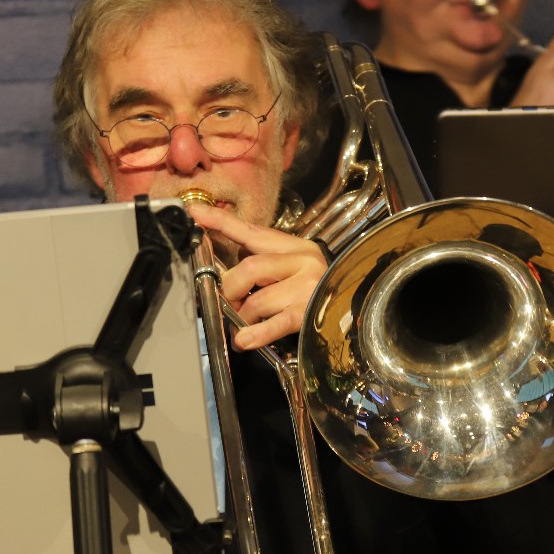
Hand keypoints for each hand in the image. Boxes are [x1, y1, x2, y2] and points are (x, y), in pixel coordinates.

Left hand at [189, 203, 326, 350]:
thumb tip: (228, 273)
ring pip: (257, 300)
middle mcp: (302, 261)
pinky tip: (244, 340)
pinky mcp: (309, 312)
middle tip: (230, 305)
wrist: (359, 304)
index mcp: (293, 246)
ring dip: (242, 318)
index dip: (220, 221)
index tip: (194, 212)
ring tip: (242, 329)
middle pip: (249, 268)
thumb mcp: (293, 267)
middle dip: (231, 291)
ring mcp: (307, 287)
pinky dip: (256, 333)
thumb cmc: (317, 289)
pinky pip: (276, 323)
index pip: (250, 230)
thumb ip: (264, 262)